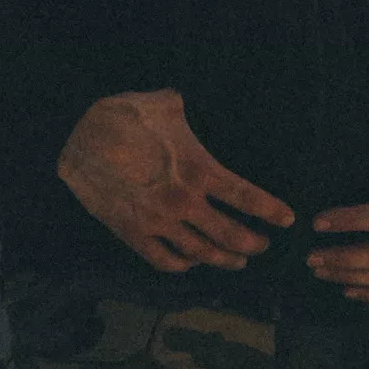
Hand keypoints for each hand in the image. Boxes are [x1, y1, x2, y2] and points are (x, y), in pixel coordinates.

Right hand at [57, 88, 295, 273]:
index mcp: (198, 168)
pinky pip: (166, 262)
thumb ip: (187, 109)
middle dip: (253, 244)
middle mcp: (184, 202)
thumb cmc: (126, 115)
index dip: (270, 211)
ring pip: (202, 254)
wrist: (80, 139)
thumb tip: (190, 104)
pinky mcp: (135, 234)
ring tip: (238, 261)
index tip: (288, 220)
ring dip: (225, 260)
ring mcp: (159, 222)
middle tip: (264, 246)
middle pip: (230, 236)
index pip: (245, 197)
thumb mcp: (165, 103)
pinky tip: (192, 262)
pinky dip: (185, 266)